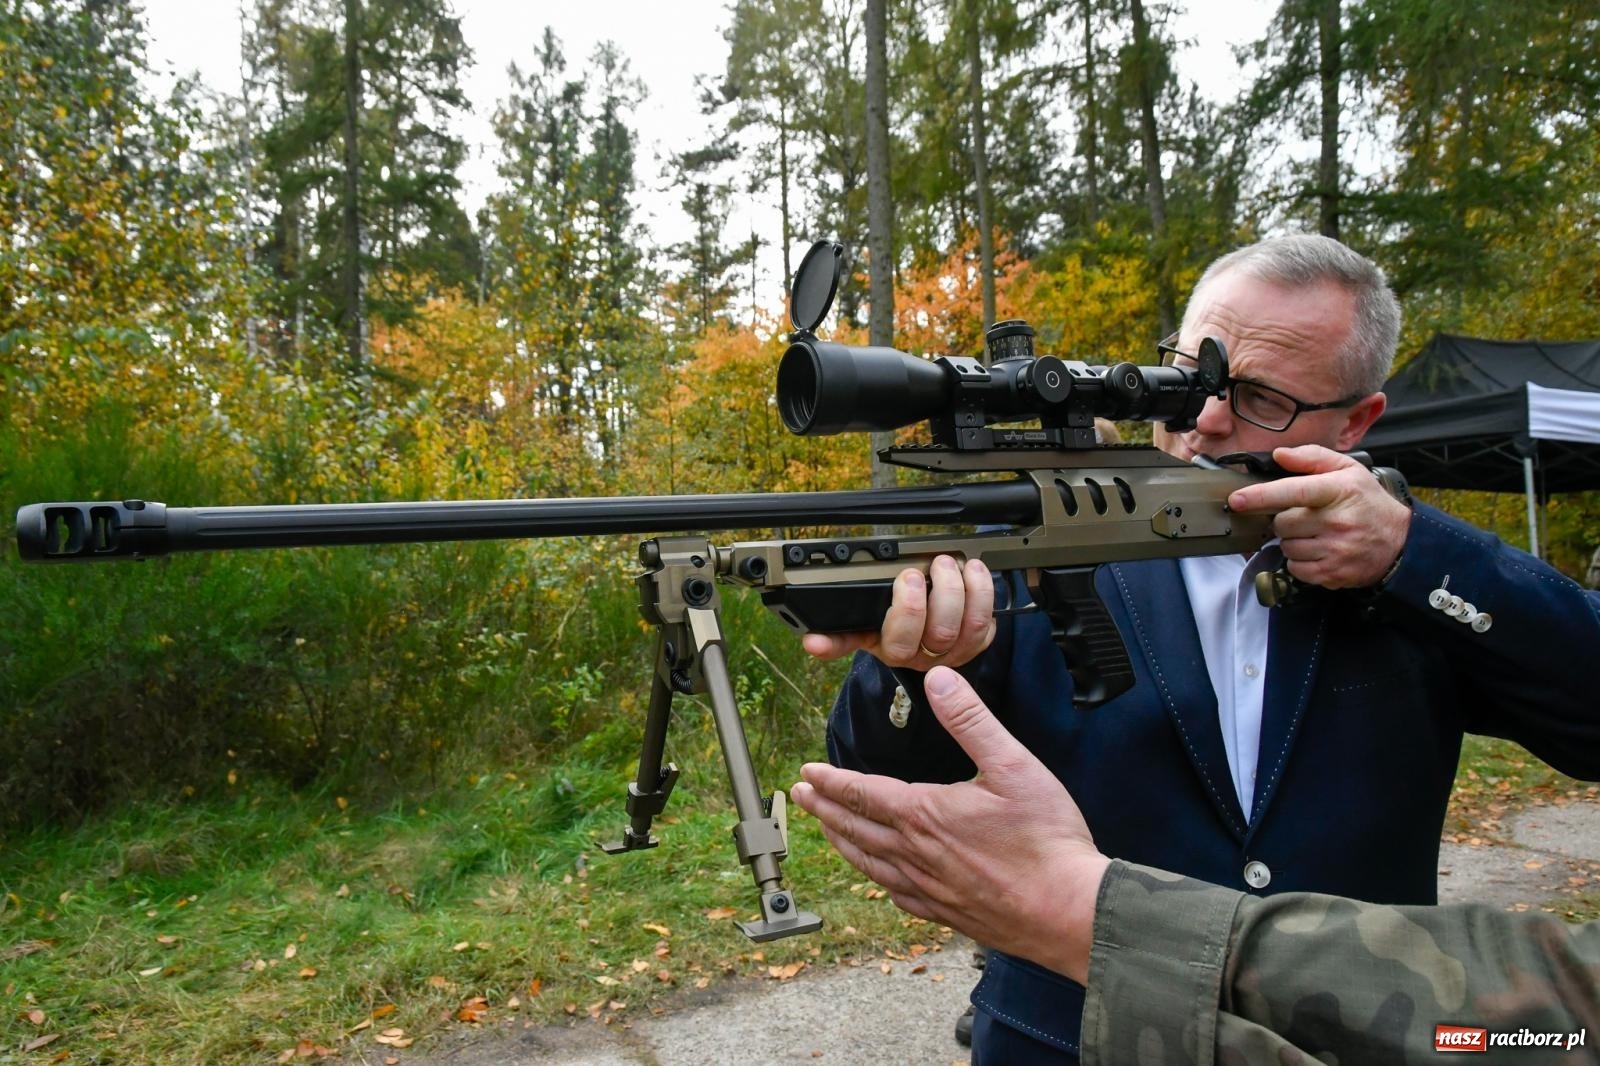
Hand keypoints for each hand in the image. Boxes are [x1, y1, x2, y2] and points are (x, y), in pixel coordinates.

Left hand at [790, 666, 1109, 983]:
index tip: (807, 772)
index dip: (832, 781)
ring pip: (870, 863)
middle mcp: (916, 854)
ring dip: (842, 843)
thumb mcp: (1012, 764)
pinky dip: (877, 880)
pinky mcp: (947, 913)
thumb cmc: (1046, 839)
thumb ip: (970, 720)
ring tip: (826, 831)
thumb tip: (938, 679)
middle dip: (824, 809)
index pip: (863, 792)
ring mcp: (929, 888)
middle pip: (856, 828)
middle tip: (799, 797)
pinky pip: (898, 895)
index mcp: (925, 814)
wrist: (1067, 910)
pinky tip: (879, 879)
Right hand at [800, 555, 996, 668]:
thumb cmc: (891, 631)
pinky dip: (985, 595)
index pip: (895, 639)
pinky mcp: (976, 644)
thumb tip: (811, 641)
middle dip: (939, 590)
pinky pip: (988, 624)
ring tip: (955, 563)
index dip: (904, 610)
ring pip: (969, 626)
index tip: (905, 578)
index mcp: (893, 649)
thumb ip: (839, 634)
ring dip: (966, 589)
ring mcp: (954, 652)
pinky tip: (975, 574)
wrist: (921, 648)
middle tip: (935, 562)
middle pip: (939, 631)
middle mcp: (925, 656)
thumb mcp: (862, 632)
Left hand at [1227, 445, 1411, 588]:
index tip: (1237, 499)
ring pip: (1286, 547)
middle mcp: (1337, 521)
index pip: (1294, 491)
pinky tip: (1318, 550)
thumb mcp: (1348, 470)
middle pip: (1283, 523)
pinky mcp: (1332, 573)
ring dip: (1293, 540)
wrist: (1399, 542)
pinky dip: (1299, 561)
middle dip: (1285, 519)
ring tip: (1315, 533)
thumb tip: (1279, 455)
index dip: (1261, 496)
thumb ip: (1312, 457)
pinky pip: (1295, 568)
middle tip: (1304, 516)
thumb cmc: (1368, 502)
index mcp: (1339, 491)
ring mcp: (1335, 550)